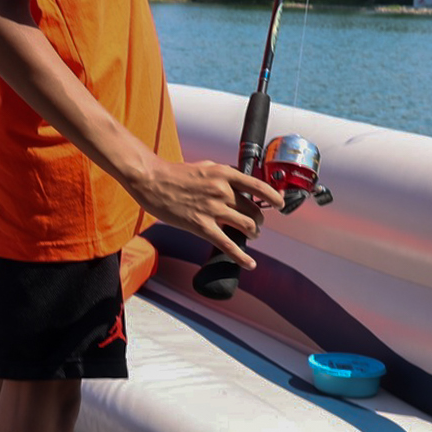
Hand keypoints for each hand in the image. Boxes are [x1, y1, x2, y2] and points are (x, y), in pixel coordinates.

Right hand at [128, 156, 284, 267]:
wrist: (152, 181)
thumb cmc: (176, 174)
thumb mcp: (206, 167)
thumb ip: (224, 175)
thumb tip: (241, 182)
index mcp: (224, 175)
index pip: (258, 186)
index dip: (273, 196)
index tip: (279, 203)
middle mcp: (222, 191)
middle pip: (254, 210)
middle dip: (258, 220)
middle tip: (255, 224)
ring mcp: (212, 209)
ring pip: (246, 226)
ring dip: (253, 233)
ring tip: (251, 235)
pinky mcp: (201, 226)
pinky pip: (227, 244)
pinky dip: (241, 257)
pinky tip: (250, 264)